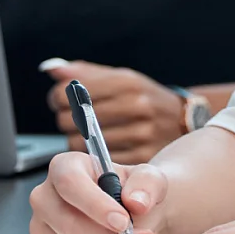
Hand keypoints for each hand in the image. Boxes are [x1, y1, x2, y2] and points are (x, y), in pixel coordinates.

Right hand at [28, 150, 165, 233]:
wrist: (133, 214)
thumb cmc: (134, 191)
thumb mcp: (149, 179)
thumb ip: (146, 184)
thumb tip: (136, 202)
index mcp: (64, 167)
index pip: (70, 183)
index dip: (95, 205)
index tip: (123, 222)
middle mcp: (46, 197)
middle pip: (68, 223)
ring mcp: (44, 229)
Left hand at [43, 59, 186, 164]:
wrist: (183, 121)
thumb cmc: (144, 98)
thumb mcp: (121, 78)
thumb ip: (85, 74)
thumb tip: (51, 69)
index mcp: (127, 83)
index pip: (67, 93)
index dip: (58, 98)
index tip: (62, 100)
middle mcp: (137, 106)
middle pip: (71, 120)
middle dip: (67, 120)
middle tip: (76, 121)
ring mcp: (141, 134)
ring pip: (81, 145)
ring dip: (78, 142)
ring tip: (90, 136)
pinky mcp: (142, 159)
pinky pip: (98, 164)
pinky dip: (94, 161)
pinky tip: (102, 151)